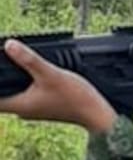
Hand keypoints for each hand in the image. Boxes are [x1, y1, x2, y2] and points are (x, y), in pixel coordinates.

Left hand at [0, 40, 115, 133]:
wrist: (97, 113)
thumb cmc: (76, 98)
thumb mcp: (51, 74)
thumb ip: (30, 60)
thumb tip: (9, 45)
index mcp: (19, 104)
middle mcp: (23, 109)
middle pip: (2, 95)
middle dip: (2, 79)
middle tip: (4, 63)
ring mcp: (34, 109)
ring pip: (14, 94)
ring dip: (12, 83)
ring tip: (14, 66)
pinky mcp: (43, 107)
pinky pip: (26, 95)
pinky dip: (24, 86)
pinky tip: (32, 77)